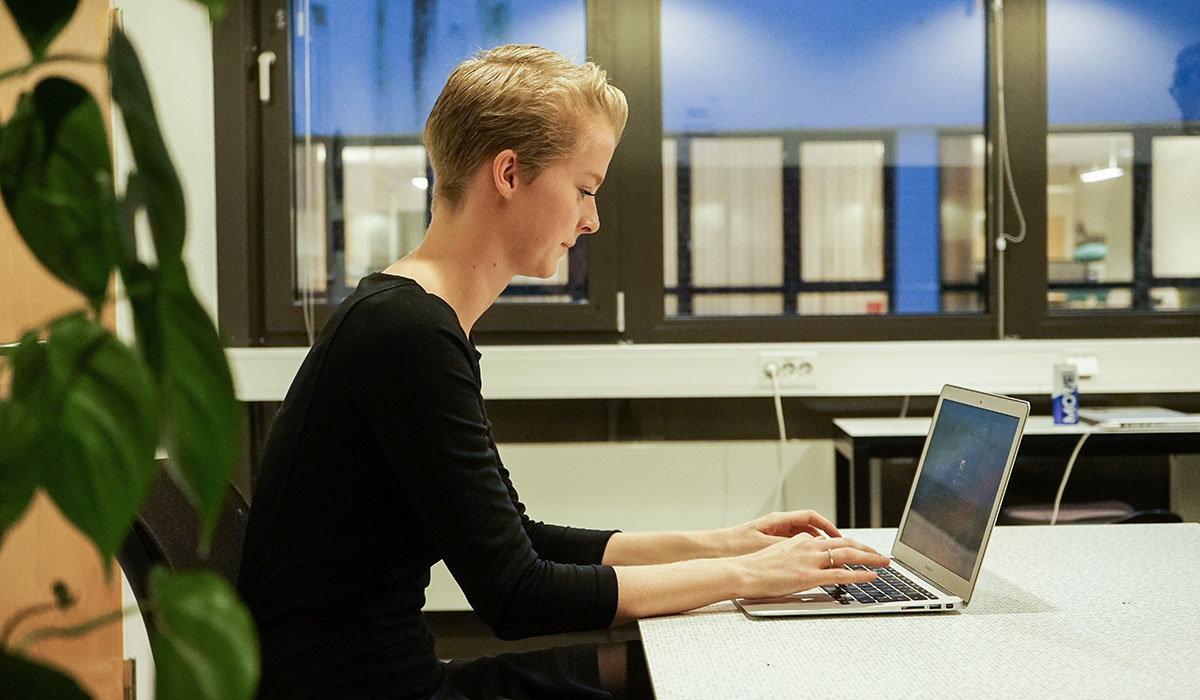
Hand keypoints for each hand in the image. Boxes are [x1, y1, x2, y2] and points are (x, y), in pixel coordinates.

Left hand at [720, 510, 840, 556]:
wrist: (712, 551)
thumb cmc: (734, 545)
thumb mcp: (766, 546)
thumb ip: (790, 547)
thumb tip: (810, 550)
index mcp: (778, 521)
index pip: (811, 517)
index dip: (828, 526)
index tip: (841, 537)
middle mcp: (777, 525)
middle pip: (809, 527)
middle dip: (827, 538)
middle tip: (842, 550)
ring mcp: (772, 535)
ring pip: (801, 538)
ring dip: (815, 548)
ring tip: (828, 561)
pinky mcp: (767, 547)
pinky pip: (792, 548)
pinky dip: (803, 555)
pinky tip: (807, 567)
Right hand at [735, 534, 889, 599]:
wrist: (742, 571)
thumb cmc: (754, 566)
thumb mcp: (778, 553)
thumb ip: (795, 552)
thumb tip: (806, 558)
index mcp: (801, 540)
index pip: (832, 540)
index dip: (850, 545)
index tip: (861, 550)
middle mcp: (808, 546)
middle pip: (845, 543)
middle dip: (866, 549)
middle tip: (880, 555)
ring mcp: (810, 561)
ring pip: (847, 554)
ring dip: (869, 558)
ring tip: (883, 563)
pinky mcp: (809, 576)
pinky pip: (841, 574)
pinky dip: (859, 575)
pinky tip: (870, 576)